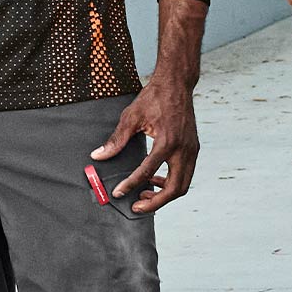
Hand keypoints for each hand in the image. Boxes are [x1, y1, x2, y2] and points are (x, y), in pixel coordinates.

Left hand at [90, 74, 199, 215]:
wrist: (177, 84)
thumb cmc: (154, 97)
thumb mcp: (131, 117)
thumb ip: (116, 140)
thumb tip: (98, 155)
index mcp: (166, 142)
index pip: (147, 171)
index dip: (130, 185)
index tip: (118, 193)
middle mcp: (183, 149)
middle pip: (174, 189)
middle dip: (155, 203)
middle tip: (136, 207)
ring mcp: (191, 150)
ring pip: (182, 185)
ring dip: (164, 195)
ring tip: (144, 195)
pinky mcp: (193, 149)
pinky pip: (185, 174)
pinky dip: (171, 182)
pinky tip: (154, 177)